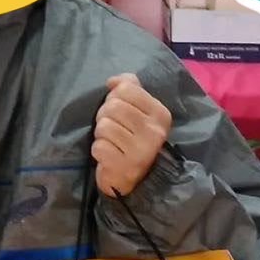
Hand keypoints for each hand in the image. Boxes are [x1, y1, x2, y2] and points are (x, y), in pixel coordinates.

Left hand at [93, 73, 171, 196]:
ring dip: (101, 134)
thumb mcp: (137, 111)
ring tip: (111, 142)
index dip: (115, 97)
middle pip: (112, 106)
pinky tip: (109, 156)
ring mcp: (141, 151)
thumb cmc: (131, 138)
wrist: (132, 178)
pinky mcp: (125, 167)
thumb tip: (112, 80)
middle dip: (105, 116)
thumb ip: (129, 88)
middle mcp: (155, 132)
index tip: (119, 111)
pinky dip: (98, 150)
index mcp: (160, 114)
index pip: (127, 88)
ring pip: (104, 126)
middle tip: (112, 129)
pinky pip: (99, 147)